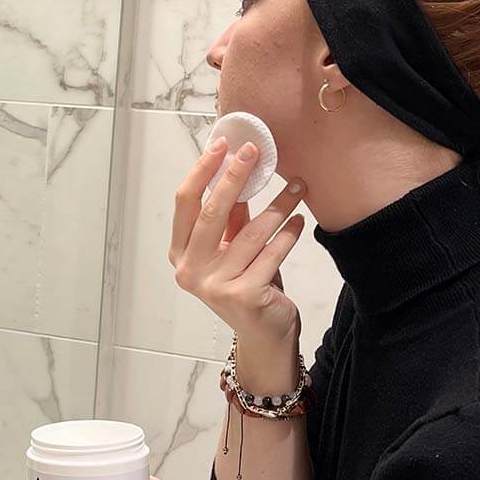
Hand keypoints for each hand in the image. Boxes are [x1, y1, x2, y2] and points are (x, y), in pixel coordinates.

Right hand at [170, 138, 306, 350]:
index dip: (203, 171)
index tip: (223, 145)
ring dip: (277, 206)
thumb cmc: (246, 284)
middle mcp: (189, 270)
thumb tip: (238, 167)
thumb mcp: (231, 247)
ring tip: (298, 188)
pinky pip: (271, 254)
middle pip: (212, 212)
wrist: (263, 334)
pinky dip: (288, 235)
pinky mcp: (243, 296)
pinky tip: (300, 223)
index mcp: (180, 253)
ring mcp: (214, 286)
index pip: (186, 203)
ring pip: (250, 233)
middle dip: (235, 177)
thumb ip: (230, 216)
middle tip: (255, 152)